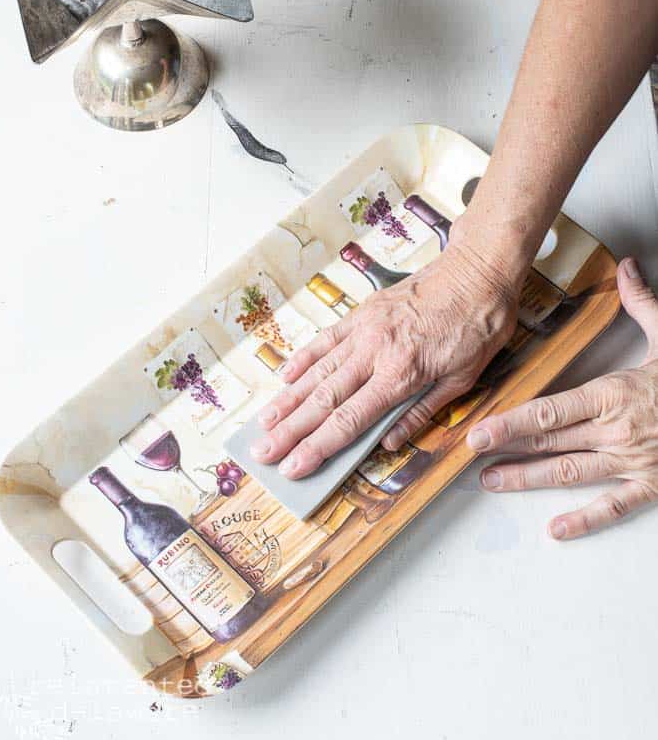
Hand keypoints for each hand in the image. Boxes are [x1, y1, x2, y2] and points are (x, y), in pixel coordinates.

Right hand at [251, 241, 517, 478]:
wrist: (477, 272)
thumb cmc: (478, 328)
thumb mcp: (463, 379)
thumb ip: (420, 412)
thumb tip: (388, 442)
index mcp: (401, 374)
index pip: (349, 420)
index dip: (317, 447)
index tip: (293, 467)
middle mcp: (375, 352)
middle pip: (324, 399)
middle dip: (290, 430)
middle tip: (262, 452)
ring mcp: (365, 330)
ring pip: (318, 370)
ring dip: (288, 399)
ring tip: (264, 423)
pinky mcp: (363, 312)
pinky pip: (327, 339)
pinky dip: (304, 358)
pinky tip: (285, 377)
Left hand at [467, 257, 657, 539]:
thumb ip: (642, 303)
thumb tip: (626, 267)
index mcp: (614, 393)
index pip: (548, 410)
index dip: (509, 423)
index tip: (478, 430)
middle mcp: (617, 430)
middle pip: (550, 441)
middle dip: (507, 448)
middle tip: (470, 454)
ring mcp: (633, 461)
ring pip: (570, 474)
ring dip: (529, 479)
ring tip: (494, 482)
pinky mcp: (652, 485)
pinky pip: (614, 507)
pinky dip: (585, 520)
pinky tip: (557, 529)